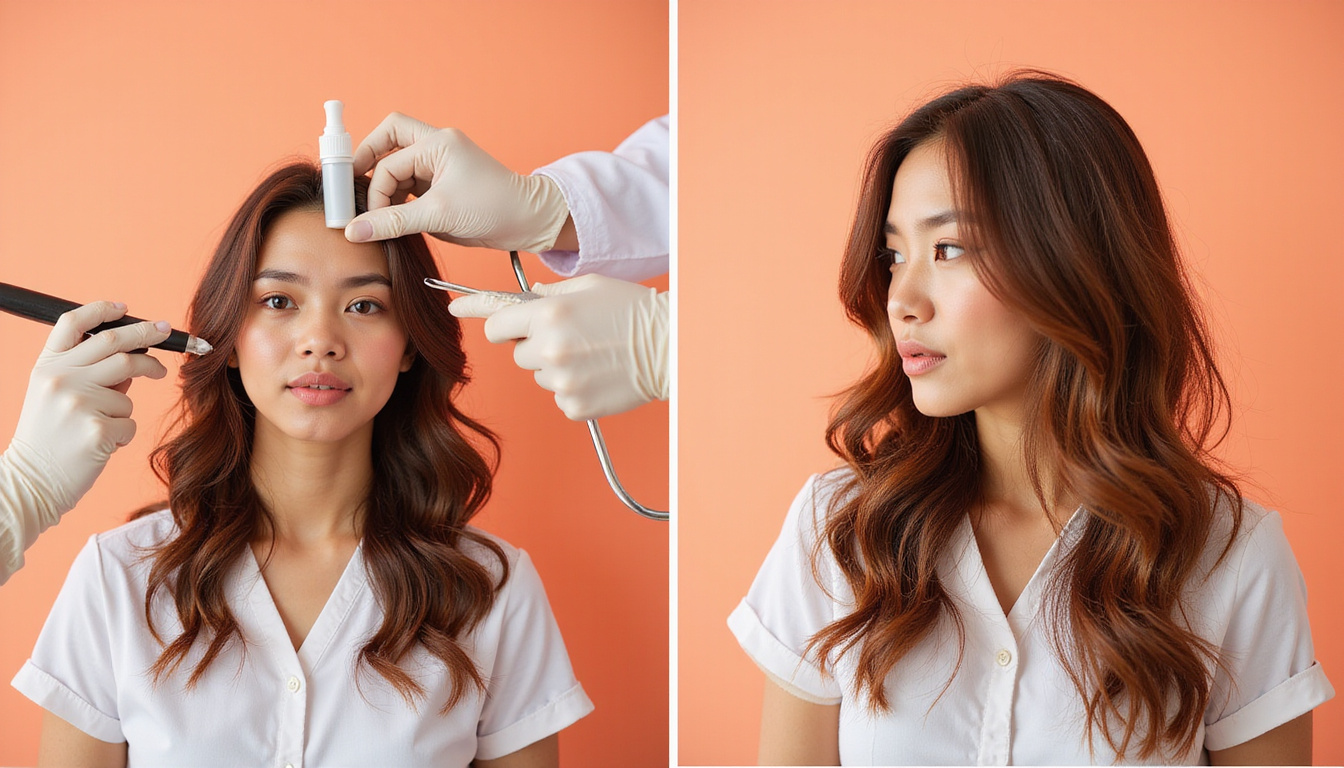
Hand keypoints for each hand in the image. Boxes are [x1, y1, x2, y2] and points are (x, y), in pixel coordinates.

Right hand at [8, 301, 169, 513]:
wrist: (32, 481)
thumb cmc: (50, 437)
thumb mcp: (55, 396)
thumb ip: (89, 372)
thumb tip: (135, 355)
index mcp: (47, 366)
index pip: (73, 323)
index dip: (102, 310)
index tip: (126, 307)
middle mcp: (60, 379)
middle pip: (116, 344)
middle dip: (148, 335)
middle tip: (167, 333)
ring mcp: (78, 403)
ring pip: (128, 390)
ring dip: (124, 407)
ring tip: (102, 425)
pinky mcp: (97, 429)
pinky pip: (130, 421)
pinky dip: (123, 433)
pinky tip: (100, 445)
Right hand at [344, 112, 570, 252]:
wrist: (529, 222)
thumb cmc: (494, 207)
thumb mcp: (439, 215)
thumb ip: (394, 221)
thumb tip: (354, 230)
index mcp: (437, 142)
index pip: (389, 161)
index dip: (374, 189)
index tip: (363, 215)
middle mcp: (436, 147)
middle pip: (387, 139)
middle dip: (367, 161)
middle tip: (353, 189)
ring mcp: (439, 165)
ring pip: (396, 164)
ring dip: (384, 187)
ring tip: (378, 215)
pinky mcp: (442, 185)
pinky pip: (409, 184)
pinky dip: (397, 199)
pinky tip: (394, 218)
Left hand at [450, 275, 668, 420]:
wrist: (669, 347)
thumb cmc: (632, 311)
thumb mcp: (588, 287)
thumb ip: (549, 294)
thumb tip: (524, 297)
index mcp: (548, 315)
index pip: (497, 323)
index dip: (489, 320)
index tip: (465, 313)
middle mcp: (550, 349)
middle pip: (517, 353)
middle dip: (535, 345)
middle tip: (570, 338)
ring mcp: (561, 381)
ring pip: (538, 376)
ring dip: (554, 367)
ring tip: (591, 356)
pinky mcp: (574, 405)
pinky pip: (558, 396)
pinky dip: (573, 388)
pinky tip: (598, 375)